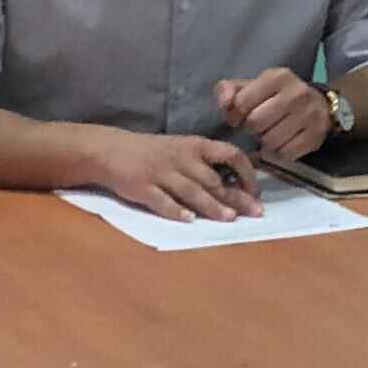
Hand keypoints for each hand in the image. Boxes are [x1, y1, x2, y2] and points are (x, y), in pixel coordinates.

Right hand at [101, 131, 262, 220]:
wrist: (111, 150)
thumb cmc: (153, 152)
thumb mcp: (182, 149)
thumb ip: (205, 164)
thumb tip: (237, 184)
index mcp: (195, 146)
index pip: (230, 153)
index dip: (247, 172)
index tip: (256, 190)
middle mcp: (181, 158)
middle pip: (213, 179)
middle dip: (236, 196)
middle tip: (255, 212)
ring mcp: (161, 173)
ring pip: (192, 191)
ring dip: (212, 205)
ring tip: (229, 218)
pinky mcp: (142, 187)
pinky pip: (162, 201)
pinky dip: (176, 211)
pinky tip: (189, 220)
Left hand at [217, 66, 335, 162]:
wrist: (320, 105)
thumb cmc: (276, 96)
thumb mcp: (253, 86)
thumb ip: (228, 90)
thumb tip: (225, 104)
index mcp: (277, 77)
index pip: (242, 102)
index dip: (235, 114)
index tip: (240, 116)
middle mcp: (297, 93)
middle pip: (255, 123)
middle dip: (251, 128)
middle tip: (257, 126)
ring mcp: (309, 115)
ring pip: (271, 141)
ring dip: (265, 142)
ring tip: (270, 132)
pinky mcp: (316, 136)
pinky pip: (286, 153)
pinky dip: (280, 152)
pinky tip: (283, 142)